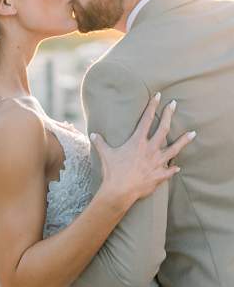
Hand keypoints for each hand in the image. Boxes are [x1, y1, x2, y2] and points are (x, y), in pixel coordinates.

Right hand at [91, 93, 195, 209]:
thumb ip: (100, 143)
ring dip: (184, 140)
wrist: (120, 190)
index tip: (157, 95)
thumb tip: (93, 134)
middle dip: (169, 115)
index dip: (152, 106)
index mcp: (137, 142)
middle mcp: (150, 149)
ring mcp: (157, 162)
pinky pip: (169, 171)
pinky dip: (173, 169)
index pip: (146, 119)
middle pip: (164, 129)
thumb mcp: (105, 155)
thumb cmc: (112, 171)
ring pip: (174, 149)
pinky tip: (178, 167)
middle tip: (174, 104)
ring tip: (193, 133)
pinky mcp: (159, 175)